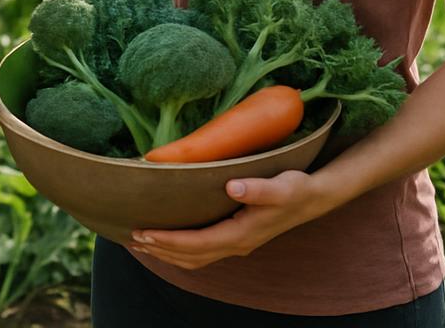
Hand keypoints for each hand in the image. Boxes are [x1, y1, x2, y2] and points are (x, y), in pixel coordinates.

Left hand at [130, 170, 334, 269]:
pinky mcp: (236, 237)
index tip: (144, 232)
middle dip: (161, 249)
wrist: (313, 198)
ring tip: (141, 243)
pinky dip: (181, 249)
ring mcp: (237, 243)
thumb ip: (259, 189)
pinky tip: (168, 239)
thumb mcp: (281, 186)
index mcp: (241, 234)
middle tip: (132, 238)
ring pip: (196, 257)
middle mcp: (236, 244)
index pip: (197, 243)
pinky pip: (203, 250)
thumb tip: (233, 187)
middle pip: (191, 256)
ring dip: (167, 253)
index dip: (169, 241)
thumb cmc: (295, 188)